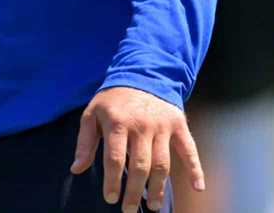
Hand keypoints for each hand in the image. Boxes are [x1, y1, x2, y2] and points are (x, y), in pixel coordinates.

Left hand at [72, 86, 203, 211]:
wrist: (142, 73)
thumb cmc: (113, 100)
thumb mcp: (92, 114)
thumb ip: (84, 142)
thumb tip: (76, 169)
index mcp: (117, 122)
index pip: (115, 158)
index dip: (112, 181)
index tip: (110, 198)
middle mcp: (141, 125)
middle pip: (139, 166)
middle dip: (134, 191)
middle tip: (128, 210)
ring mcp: (162, 126)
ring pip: (162, 163)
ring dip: (158, 188)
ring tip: (152, 207)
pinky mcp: (178, 125)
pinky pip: (189, 149)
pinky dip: (195, 168)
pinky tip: (197, 187)